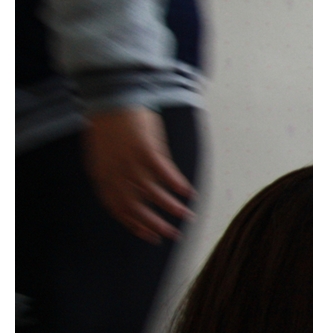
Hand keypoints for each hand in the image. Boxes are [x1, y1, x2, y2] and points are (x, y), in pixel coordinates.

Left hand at [82, 107, 194, 243]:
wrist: (111, 96)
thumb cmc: (110, 123)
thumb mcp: (106, 153)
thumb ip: (116, 173)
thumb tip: (133, 190)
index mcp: (102, 175)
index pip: (117, 208)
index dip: (134, 224)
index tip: (149, 236)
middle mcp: (115, 172)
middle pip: (135, 206)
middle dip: (155, 224)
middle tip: (171, 235)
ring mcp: (130, 162)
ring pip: (152, 193)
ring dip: (171, 207)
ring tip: (187, 216)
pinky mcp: (146, 150)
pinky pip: (164, 173)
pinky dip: (177, 184)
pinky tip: (189, 192)